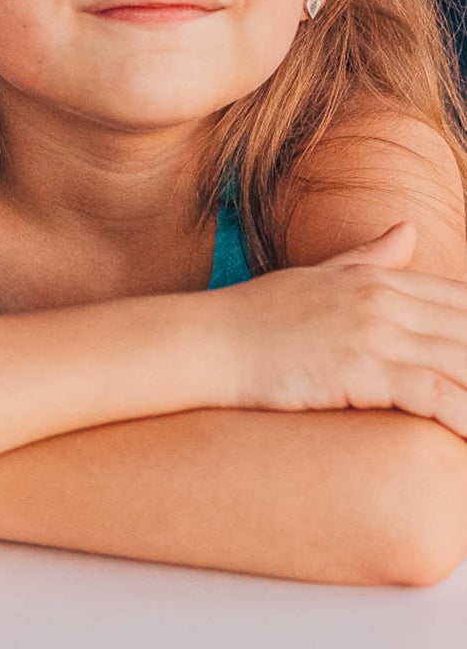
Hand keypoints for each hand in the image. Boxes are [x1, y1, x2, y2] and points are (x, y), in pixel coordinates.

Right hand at [226, 222, 466, 433]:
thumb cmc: (256, 317)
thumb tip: (409, 229)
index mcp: (378, 280)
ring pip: (465, 364)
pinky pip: (437, 397)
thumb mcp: (317, 276)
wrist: (207, 342)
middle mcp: (383, 301)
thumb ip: (368, 258)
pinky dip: (464, 418)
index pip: (464, 302)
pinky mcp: (361, 370)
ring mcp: (373, 333)